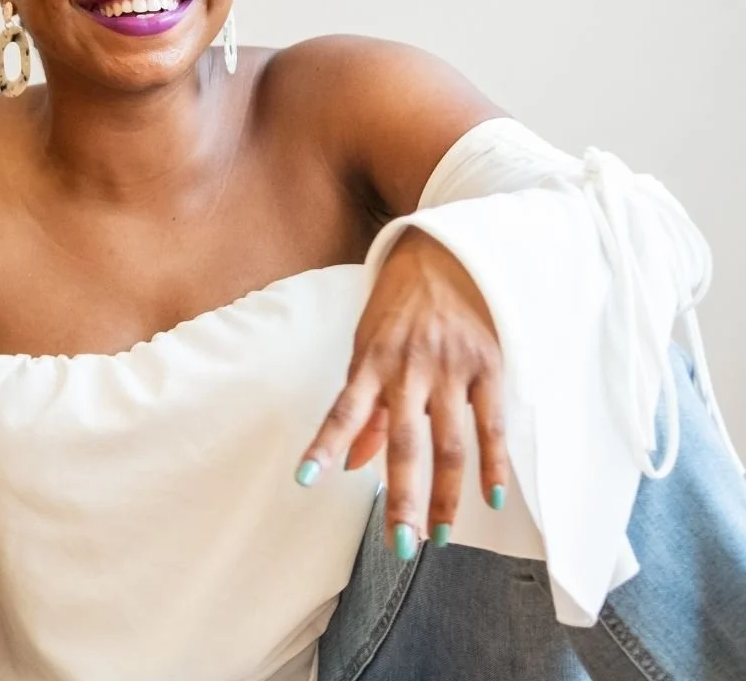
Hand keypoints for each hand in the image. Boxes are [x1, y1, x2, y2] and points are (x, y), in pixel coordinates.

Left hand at [298, 228, 509, 559]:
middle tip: (400, 545)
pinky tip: (490, 498)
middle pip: (405, 444)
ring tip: (439, 536)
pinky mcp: (489, 367)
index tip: (306, 478)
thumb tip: (352, 465)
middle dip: (403, 498)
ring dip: (446, 494)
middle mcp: (410, 369)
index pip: (343, 411)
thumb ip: (365, 408)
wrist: (446, 253)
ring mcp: (452, 369)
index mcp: (371, 362)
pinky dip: (493, 463)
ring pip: (450, 443)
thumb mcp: (368, 347)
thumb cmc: (398, 308)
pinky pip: (492, 424)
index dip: (325, 445)